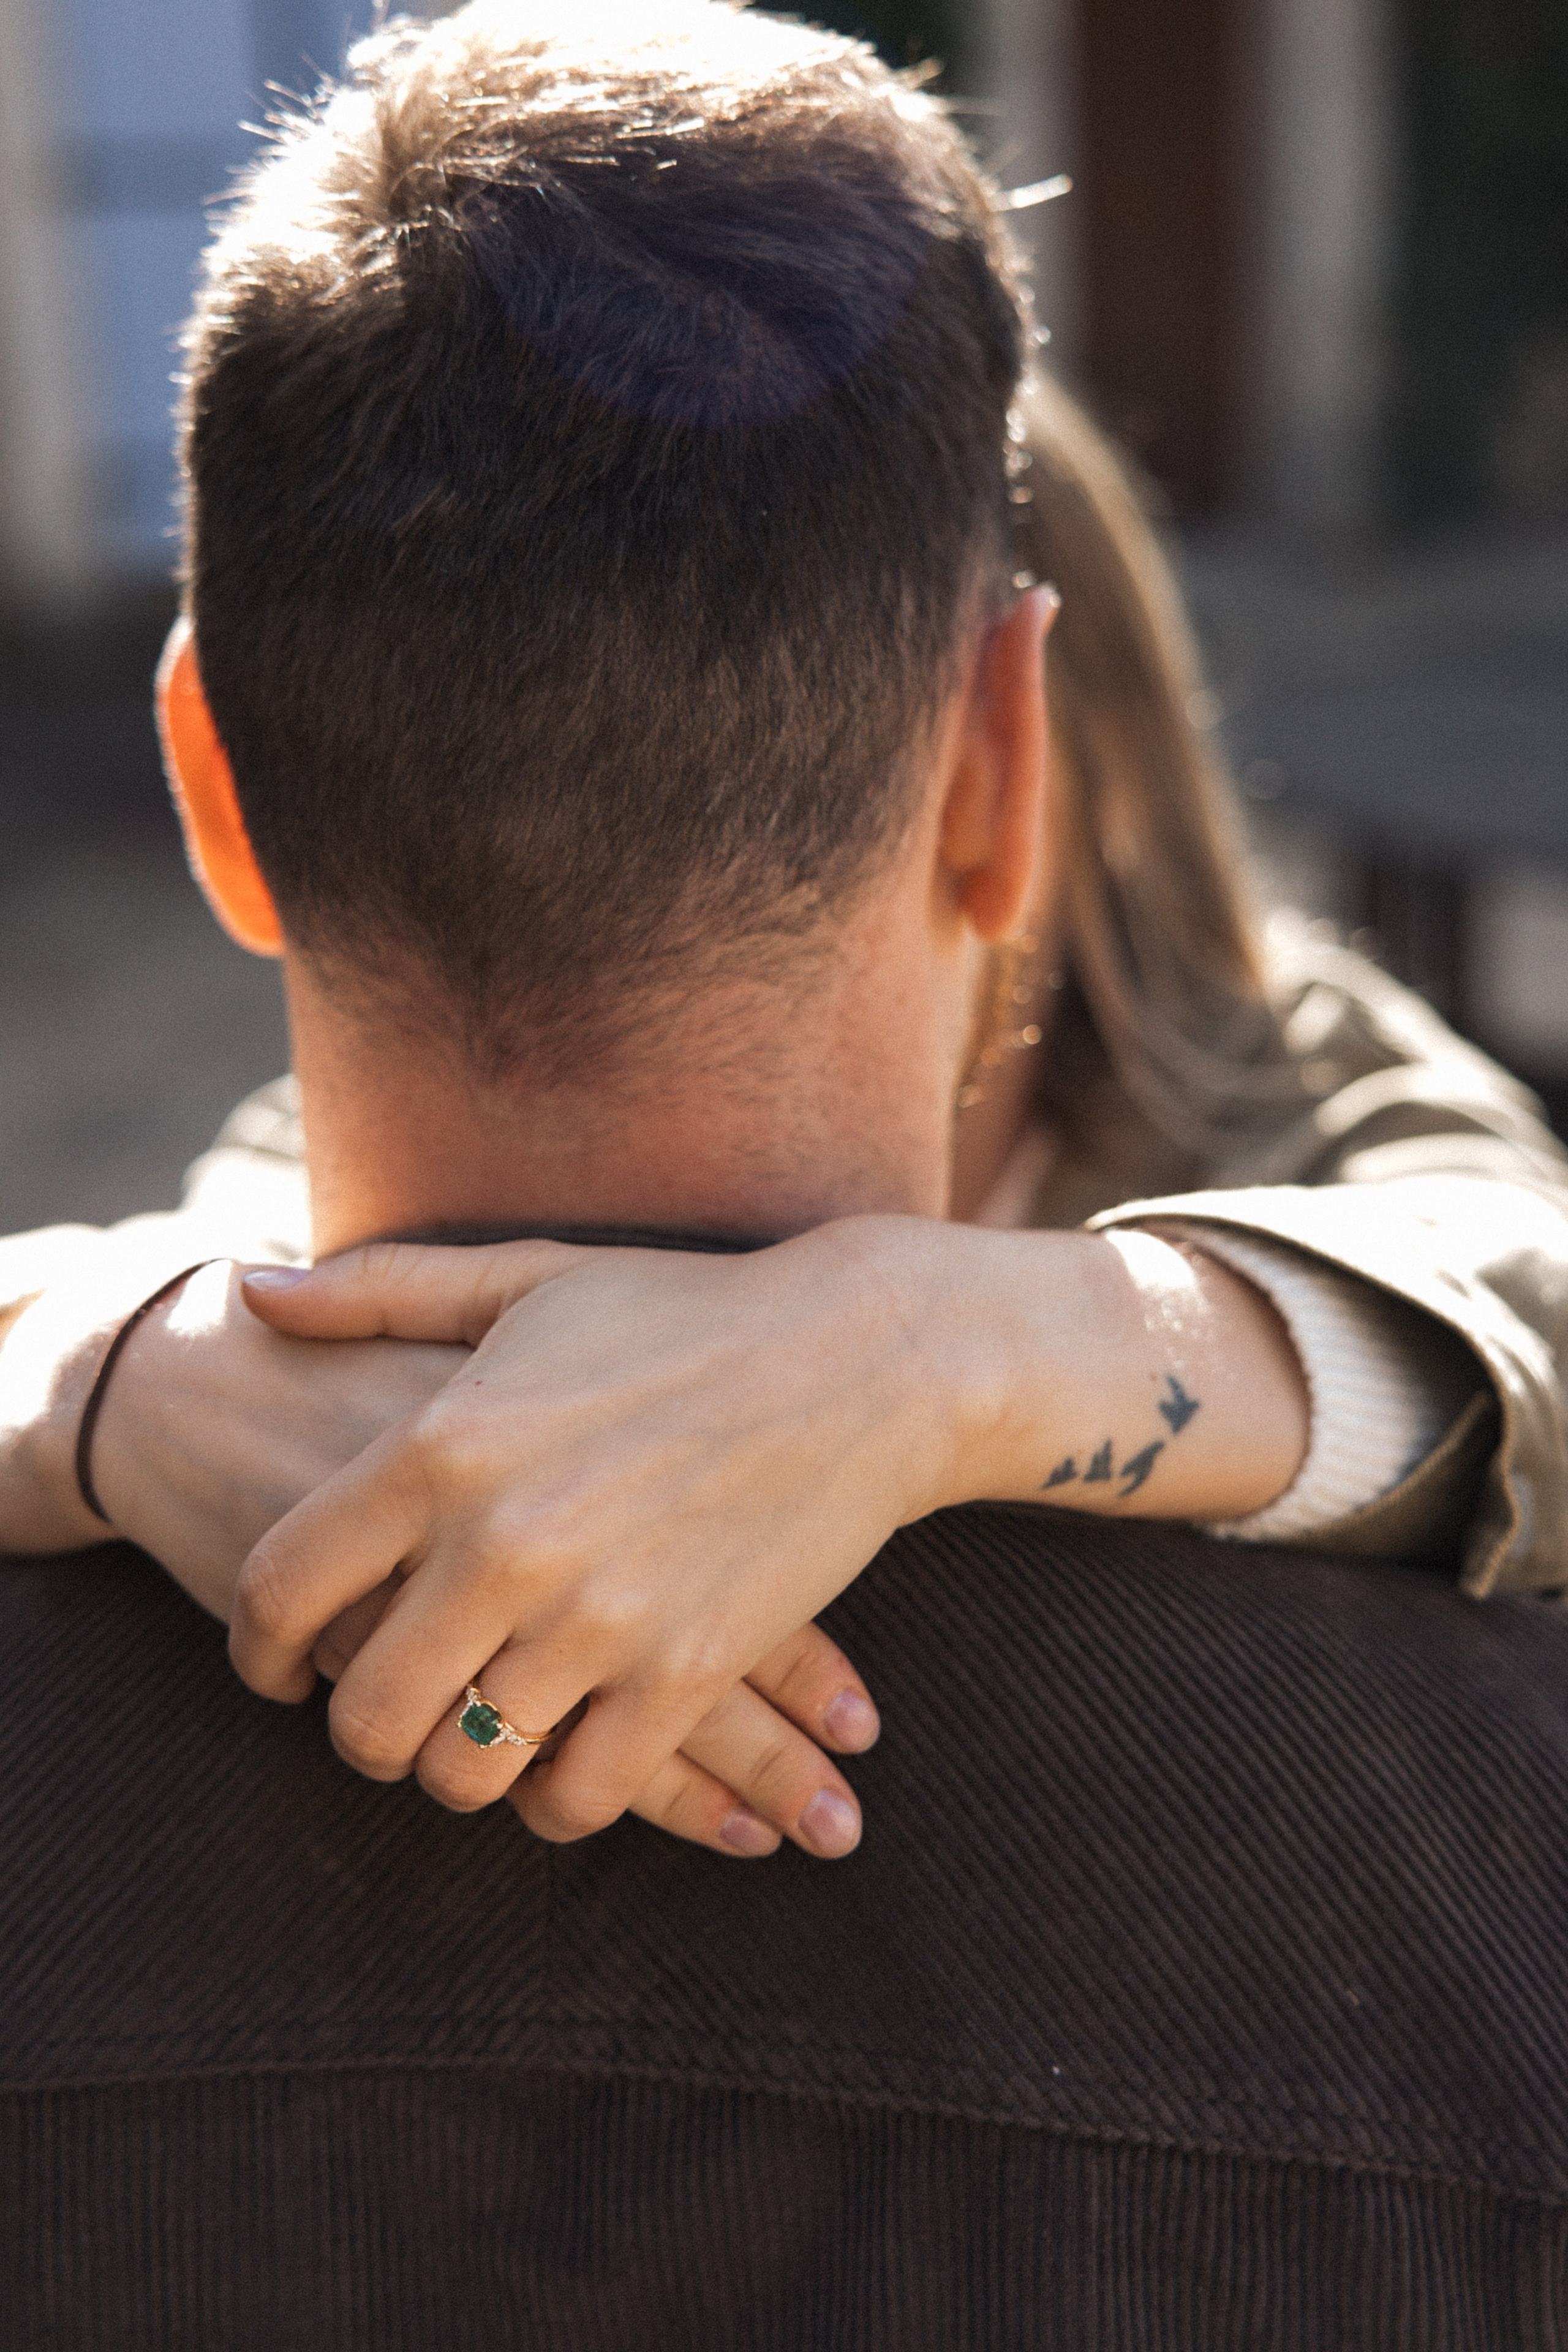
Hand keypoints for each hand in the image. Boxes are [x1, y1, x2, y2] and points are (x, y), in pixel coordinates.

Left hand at [233, 1225, 945, 1854]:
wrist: (863, 1359)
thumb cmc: (684, 1311)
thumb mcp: (527, 1279)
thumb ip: (380, 1294)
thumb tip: (251, 1296)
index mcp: (443, 1442)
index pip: (284, 1585)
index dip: (258, 1648)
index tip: (276, 1666)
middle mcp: (504, 1541)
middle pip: (364, 1710)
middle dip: (356, 1734)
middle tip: (378, 1719)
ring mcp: (598, 1617)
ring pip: (465, 1769)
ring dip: (454, 1770)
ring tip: (468, 1739)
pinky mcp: (686, 1670)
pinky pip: (578, 1795)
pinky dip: (554, 1797)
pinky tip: (559, 1758)